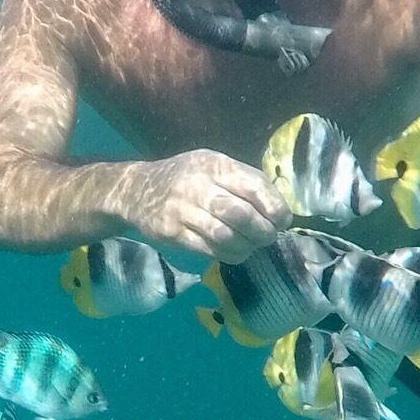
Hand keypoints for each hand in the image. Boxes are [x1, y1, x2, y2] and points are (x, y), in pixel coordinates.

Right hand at [121, 151, 290, 262]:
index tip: (283, 220)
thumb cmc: (185, 177)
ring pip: (226, 236)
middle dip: (263, 231)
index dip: (275, 207)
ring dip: (247, 246)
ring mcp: (183, 211)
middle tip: (269, 236)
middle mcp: (198, 185)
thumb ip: (242, 180)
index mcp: (214, 165)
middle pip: (241, 214)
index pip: (254, 186)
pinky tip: (234, 251)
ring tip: (252, 246)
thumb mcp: (212, 165)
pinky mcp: (173, 233)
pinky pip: (208, 250)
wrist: (136, 190)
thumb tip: (278, 208)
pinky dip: (228, 254)